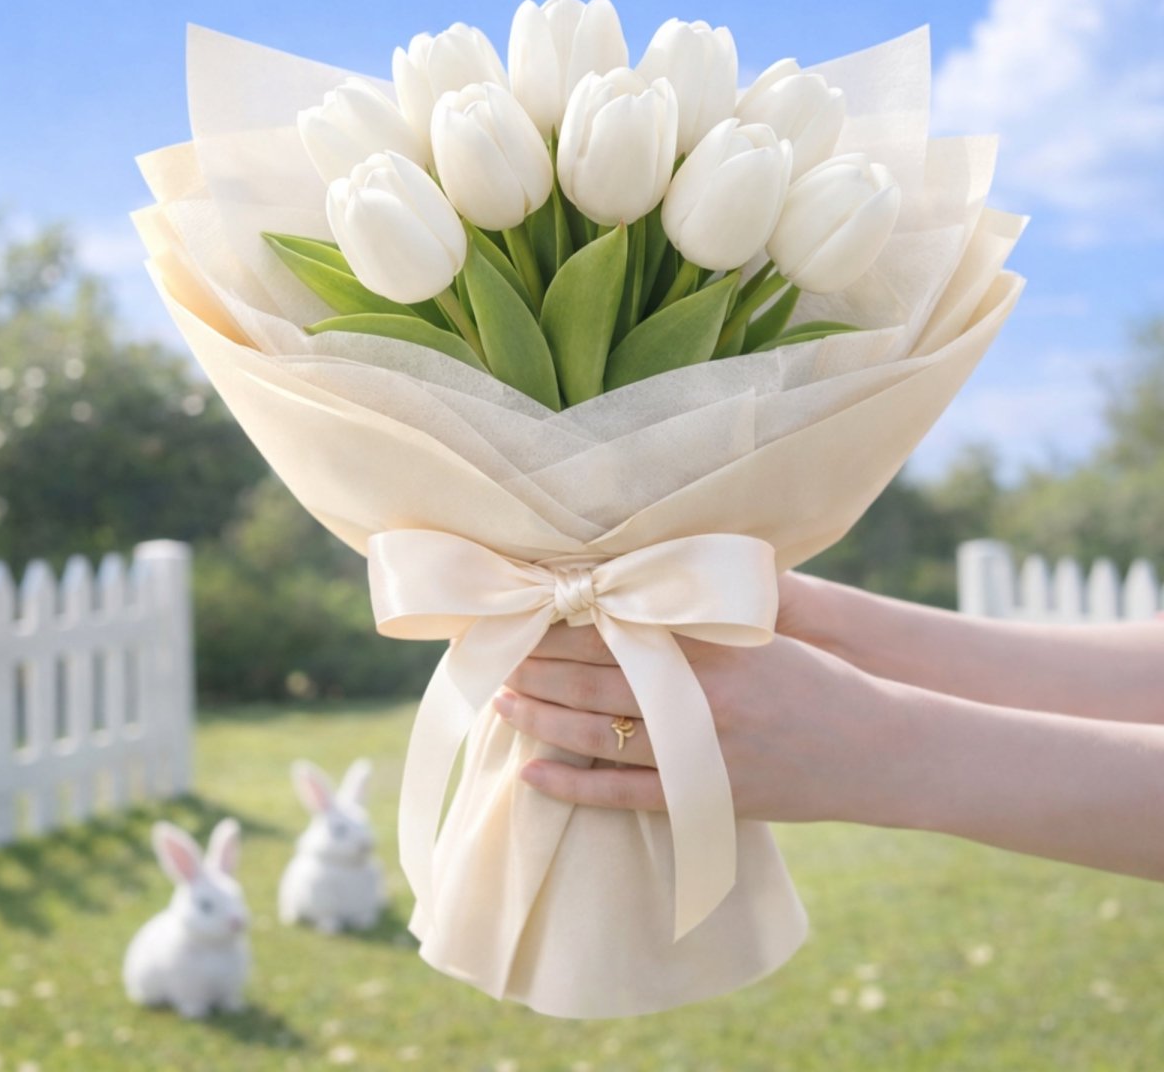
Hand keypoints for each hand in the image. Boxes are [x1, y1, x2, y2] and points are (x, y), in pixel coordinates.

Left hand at [495, 622, 903, 824]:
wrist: (875, 749)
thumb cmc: (818, 677)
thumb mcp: (765, 626)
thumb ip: (700, 605)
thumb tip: (640, 568)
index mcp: (712, 646)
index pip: (617, 627)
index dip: (563, 619)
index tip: (523, 607)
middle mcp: (698, 697)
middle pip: (594, 676)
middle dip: (537, 662)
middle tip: (492, 649)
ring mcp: (697, 752)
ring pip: (597, 733)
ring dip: (541, 715)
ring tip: (500, 700)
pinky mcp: (701, 798)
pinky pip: (621, 795)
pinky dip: (572, 786)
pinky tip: (531, 773)